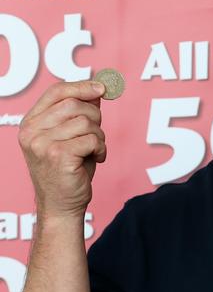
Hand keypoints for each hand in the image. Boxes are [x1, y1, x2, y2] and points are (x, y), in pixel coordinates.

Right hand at [18, 81, 106, 219]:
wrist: (61, 204)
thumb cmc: (68, 170)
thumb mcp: (71, 136)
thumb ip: (79, 113)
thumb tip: (97, 89)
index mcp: (31, 123)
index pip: (56, 92)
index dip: (81, 87)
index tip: (101, 88)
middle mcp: (31, 132)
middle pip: (74, 104)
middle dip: (95, 117)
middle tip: (96, 135)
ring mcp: (42, 144)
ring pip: (86, 122)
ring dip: (99, 136)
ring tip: (93, 150)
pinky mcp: (58, 156)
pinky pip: (91, 139)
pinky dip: (101, 148)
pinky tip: (96, 158)